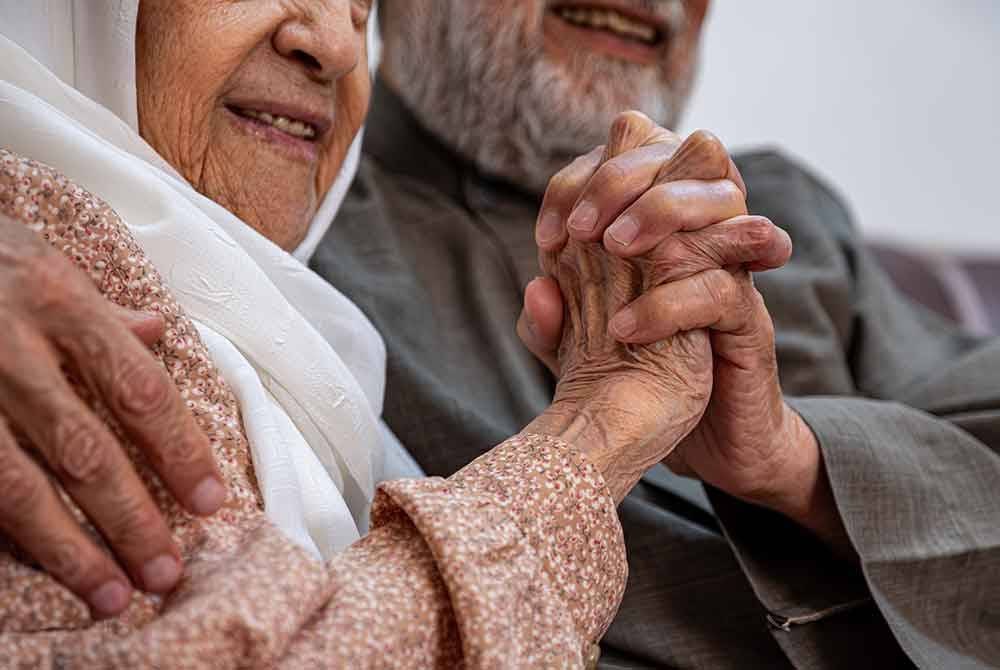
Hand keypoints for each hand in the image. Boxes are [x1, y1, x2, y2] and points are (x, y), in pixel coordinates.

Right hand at [0, 214, 226, 617]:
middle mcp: (9, 346)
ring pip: (17, 486)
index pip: (139, 388)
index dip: (179, 451)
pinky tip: (36, 568)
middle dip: (130, 519)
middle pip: (85, 449)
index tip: (211, 500)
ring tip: (111, 594)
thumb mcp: (46, 261)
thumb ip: (102, 309)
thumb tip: (158, 336)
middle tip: (165, 571)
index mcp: (60, 300)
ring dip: (69, 549)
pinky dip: (6, 533)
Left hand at [523, 113, 735, 500]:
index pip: (632, 153)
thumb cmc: (639, 381)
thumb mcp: (582, 352)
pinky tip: (625, 328)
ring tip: (611, 249)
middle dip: (620, 178)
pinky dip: (670, 302)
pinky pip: (721, 287)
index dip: (581, 180)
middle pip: (683, 150)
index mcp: (659, 228)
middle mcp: (701, 235)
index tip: (546, 236)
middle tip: (579, 232)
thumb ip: (552, 323)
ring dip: (659, 211)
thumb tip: (535, 289)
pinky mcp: (748, 319)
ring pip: (721, 195)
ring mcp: (730, 271)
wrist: (700, 441)